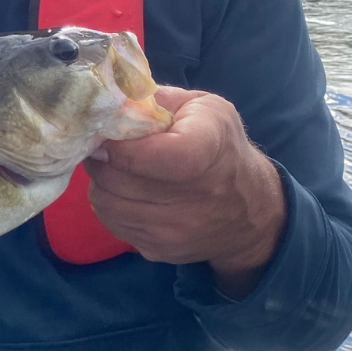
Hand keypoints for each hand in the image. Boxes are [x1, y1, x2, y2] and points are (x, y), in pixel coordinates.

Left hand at [83, 87, 286, 299]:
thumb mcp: (205, 108)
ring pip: (104, 201)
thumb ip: (157, 100)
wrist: (250, 210)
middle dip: (102, 157)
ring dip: (103, 181)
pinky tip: (127, 191)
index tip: (109, 133)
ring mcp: (174, 230)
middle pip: (115, 178)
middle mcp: (195, 198)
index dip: (119, 145)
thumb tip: (109, 104)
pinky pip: (111, 222)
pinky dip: (110, 203)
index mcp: (207, 150)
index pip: (148, 155)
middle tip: (105, 145)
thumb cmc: (222, 147)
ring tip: (118, 167)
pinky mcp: (158, 250)